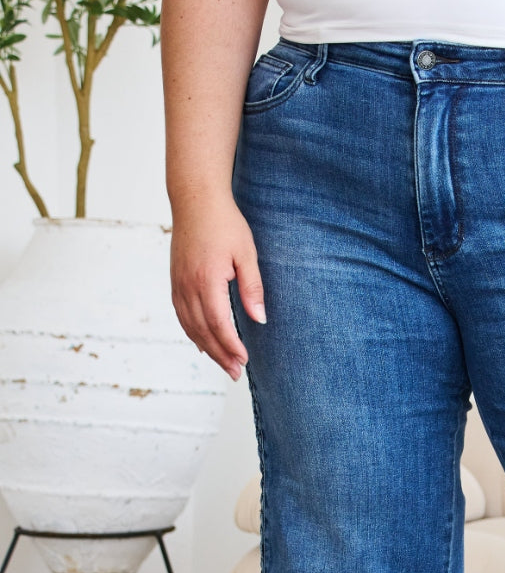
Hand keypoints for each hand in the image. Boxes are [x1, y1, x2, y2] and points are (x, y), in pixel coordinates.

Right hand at [169, 195, 262, 379]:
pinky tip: (203, 344)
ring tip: (224, 365)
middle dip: (220, 355)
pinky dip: (192, 334)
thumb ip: (252, 287)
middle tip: (236, 373)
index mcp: (207, 280)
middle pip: (203, 331)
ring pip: (190, 326)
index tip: (244, 360)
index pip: (218, 323)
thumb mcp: (246, 253)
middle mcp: (188, 286)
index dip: (231, 345)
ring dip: (207, 349)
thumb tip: (260, 319)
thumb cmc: (225, 224)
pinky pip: (182, 315)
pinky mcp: (175, 281)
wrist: (195, 199)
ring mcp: (178, 284)